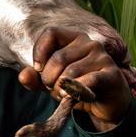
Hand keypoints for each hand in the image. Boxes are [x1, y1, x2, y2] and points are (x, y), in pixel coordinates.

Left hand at [17, 28, 131, 129]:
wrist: (105, 103)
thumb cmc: (75, 87)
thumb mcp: (51, 82)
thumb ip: (35, 79)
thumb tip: (23, 76)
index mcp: (74, 38)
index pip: (51, 33)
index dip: (39, 51)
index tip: (37, 69)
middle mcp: (90, 43)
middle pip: (58, 57)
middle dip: (49, 79)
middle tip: (53, 89)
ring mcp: (103, 58)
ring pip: (71, 72)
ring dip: (61, 89)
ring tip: (65, 94)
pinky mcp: (112, 74)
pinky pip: (88, 81)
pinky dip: (76, 91)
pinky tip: (72, 97)